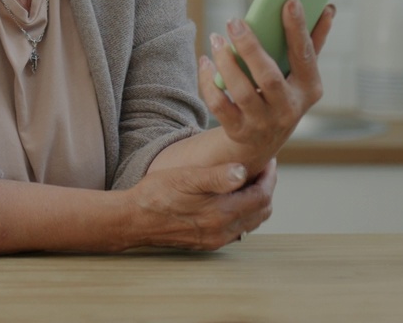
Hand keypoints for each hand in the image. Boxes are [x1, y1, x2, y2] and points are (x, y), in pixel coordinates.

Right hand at [126, 159, 276, 250]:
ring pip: (250, 222)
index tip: (269, 161)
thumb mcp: (186, 178)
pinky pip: (236, 230)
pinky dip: (243, 213)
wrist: (133, 220)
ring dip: (255, 202)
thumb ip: (217, 176)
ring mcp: (215, 239)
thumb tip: (244, 171)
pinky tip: (232, 199)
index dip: (269, 177)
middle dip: (266, 189)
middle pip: (261, 212)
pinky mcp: (206, 242)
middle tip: (263, 170)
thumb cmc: (157, 194)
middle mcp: (222, 231)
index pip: (261, 197)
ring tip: (250, 181)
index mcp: (221, 213)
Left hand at [198, 0, 332, 174]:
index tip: (290, 1)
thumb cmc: (283, 95)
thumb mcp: (302, 75)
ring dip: (226, 62)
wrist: (262, 142)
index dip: (298, 29)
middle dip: (250, 47)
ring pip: (242, 91)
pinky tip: (206, 61)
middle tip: (234, 21)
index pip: (304, 56)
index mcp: (309, 88)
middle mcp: (288, 108)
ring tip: (217, 38)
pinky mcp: (239, 131)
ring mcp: (263, 123)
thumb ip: (313, 43)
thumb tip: (329, 9)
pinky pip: (220, 105)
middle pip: (269, 77)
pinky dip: (209, 82)